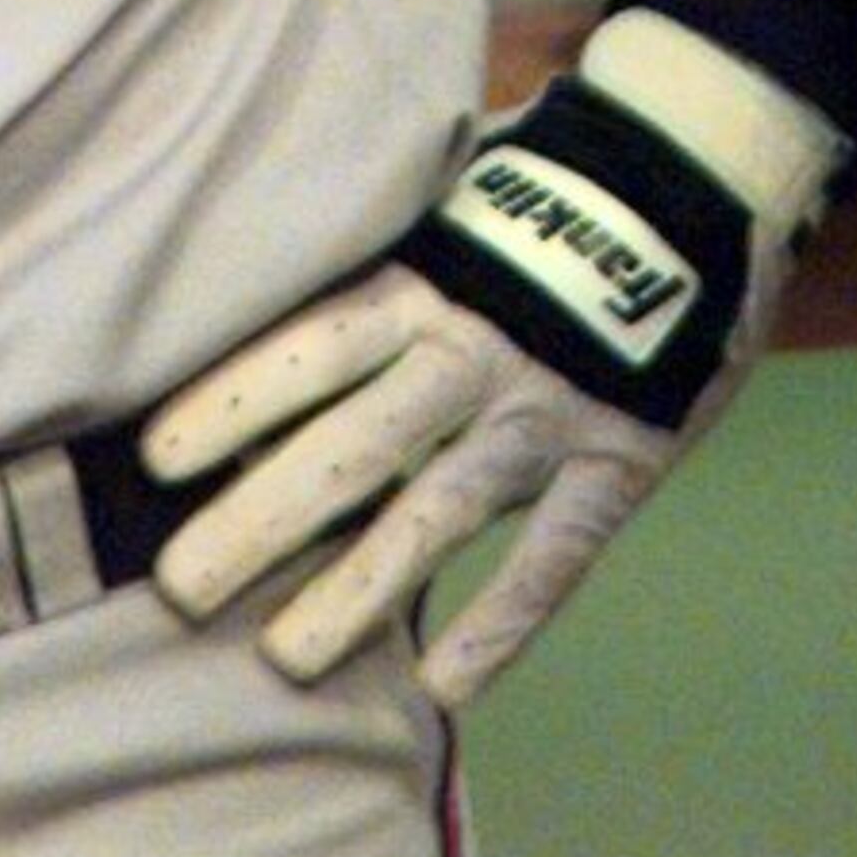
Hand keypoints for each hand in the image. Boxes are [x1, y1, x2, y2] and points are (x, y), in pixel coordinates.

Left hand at [142, 10, 838, 707]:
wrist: (700, 171)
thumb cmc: (550, 192)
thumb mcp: (454, 204)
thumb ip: (382, 271)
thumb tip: (275, 335)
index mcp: (426, 282)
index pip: (312, 348)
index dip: (234, 399)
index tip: (155, 460)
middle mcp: (473, 353)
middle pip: (353, 445)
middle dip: (263, 519)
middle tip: (179, 589)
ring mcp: (547, 415)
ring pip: (439, 513)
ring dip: (360, 588)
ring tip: (284, 658)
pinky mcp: (621, 461)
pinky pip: (555, 555)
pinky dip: (502, 620)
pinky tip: (444, 685)